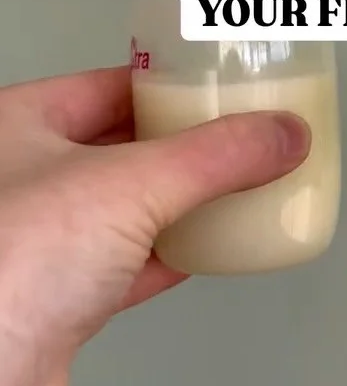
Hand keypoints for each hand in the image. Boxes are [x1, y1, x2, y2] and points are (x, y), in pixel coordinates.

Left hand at [0, 66, 308, 385]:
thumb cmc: (8, 270)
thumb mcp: (130, 186)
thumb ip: (215, 157)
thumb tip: (279, 134)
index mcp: (15, 124)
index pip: (109, 84)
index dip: (169, 82)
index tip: (222, 84)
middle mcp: (19, 178)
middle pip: (120, 145)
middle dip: (183, 142)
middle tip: (242, 133)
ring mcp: (37, 243)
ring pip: (125, 208)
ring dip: (181, 201)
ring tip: (238, 185)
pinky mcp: (56, 303)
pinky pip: (126, 265)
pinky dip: (169, 254)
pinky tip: (205, 250)